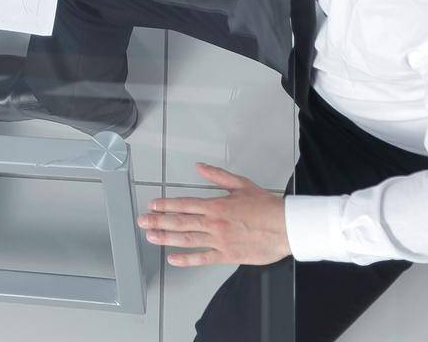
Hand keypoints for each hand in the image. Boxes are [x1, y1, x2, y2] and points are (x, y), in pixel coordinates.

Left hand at [137, 164, 289, 267]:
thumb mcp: (240, 183)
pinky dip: (186, 259)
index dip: (166, 204)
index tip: (152, 204)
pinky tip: (172, 259)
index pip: (184, 203)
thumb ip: (217, 175)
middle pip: (180, 221)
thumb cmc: (265, 205)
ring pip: (187, 239)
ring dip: (166, 238)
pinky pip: (203, 258)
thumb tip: (199, 166)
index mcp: (216, 204)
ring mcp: (219, 240)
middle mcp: (213, 222)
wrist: (285, 227)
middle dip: (159, 221)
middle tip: (142, 221)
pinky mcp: (227, 256)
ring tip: (150, 237)